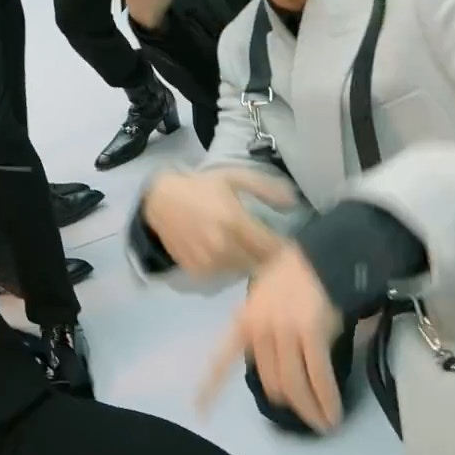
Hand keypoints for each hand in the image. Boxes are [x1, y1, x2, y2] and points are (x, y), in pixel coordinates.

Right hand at [141, 166, 300, 277]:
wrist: (160, 200)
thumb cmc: (201, 186)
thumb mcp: (234, 178)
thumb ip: (265, 188)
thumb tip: (294, 201)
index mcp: (236, 222)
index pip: (272, 248)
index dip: (282, 246)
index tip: (284, 240)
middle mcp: (224, 246)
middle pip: (259, 264)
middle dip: (266, 256)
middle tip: (265, 246)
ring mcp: (209, 261)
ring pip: (242, 272)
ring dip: (248, 263)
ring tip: (245, 249)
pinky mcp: (197, 271)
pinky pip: (223, 276)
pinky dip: (228, 268)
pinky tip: (225, 253)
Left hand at [197, 244, 346, 432]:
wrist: (320, 256)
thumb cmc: (293, 277)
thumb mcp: (264, 304)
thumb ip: (264, 335)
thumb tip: (280, 370)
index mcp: (244, 323)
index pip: (222, 360)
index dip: (211, 389)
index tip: (200, 412)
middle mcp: (259, 331)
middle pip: (271, 383)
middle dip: (291, 404)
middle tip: (307, 415)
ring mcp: (284, 332)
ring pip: (293, 385)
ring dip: (309, 409)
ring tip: (323, 423)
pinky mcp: (310, 334)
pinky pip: (318, 376)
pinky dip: (326, 399)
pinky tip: (332, 412)